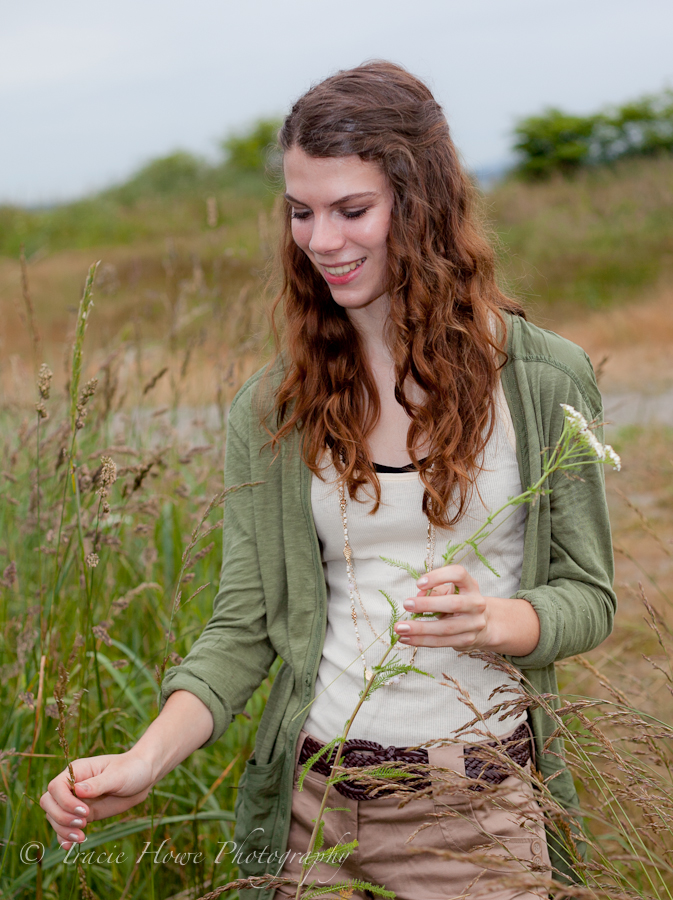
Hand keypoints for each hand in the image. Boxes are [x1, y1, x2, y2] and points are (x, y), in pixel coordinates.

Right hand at [40, 752, 154, 850]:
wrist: (143, 777)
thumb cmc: (131, 769)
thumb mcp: (117, 775)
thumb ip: (98, 783)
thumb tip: (78, 790)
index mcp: (77, 771)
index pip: (55, 787)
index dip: (64, 802)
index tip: (84, 811)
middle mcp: (72, 786)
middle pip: (49, 803)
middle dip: (61, 817)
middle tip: (83, 824)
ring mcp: (76, 801)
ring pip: (54, 817)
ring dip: (63, 830)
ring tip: (81, 837)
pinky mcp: (83, 815)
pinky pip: (65, 828)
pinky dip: (64, 838)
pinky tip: (70, 846)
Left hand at [393, 564, 540, 655]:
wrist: (484, 624)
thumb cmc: (460, 602)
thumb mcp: (450, 592)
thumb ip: (434, 591)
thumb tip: (417, 596)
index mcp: (471, 586)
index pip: (458, 574)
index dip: (438, 576)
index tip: (419, 583)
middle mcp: (476, 604)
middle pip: (453, 604)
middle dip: (427, 605)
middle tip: (406, 604)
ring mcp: (473, 624)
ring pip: (445, 628)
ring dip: (419, 629)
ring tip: (400, 628)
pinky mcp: (466, 641)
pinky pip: (441, 642)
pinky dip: (421, 641)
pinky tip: (405, 638)